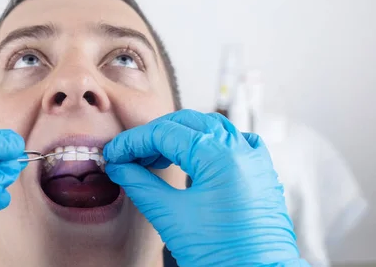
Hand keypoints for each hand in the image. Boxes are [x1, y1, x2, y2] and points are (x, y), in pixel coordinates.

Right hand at [103, 110, 308, 266]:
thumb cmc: (222, 255)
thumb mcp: (171, 217)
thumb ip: (141, 185)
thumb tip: (120, 167)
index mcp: (219, 156)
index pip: (164, 133)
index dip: (133, 142)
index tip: (114, 154)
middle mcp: (240, 149)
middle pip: (186, 123)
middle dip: (153, 135)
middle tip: (129, 156)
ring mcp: (254, 159)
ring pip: (211, 127)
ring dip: (179, 136)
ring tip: (156, 158)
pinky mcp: (261, 172)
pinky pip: (235, 141)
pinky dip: (210, 142)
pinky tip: (196, 156)